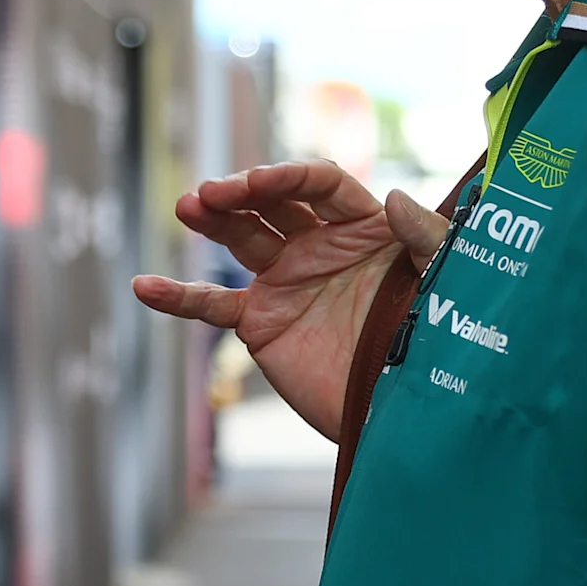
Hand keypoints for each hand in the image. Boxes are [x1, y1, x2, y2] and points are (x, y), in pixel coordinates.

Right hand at [132, 161, 449, 437]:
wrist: (403, 408)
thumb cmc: (433, 337)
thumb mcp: (441, 281)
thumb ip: (424, 237)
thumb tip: (394, 195)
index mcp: (362, 225)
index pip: (319, 184)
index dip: (288, 177)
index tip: (261, 181)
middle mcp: (319, 245)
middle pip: (271, 203)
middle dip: (241, 192)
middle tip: (212, 193)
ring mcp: (285, 280)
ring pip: (240, 238)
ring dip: (212, 219)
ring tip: (188, 206)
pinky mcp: (261, 321)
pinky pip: (213, 305)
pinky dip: (178, 298)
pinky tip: (145, 286)